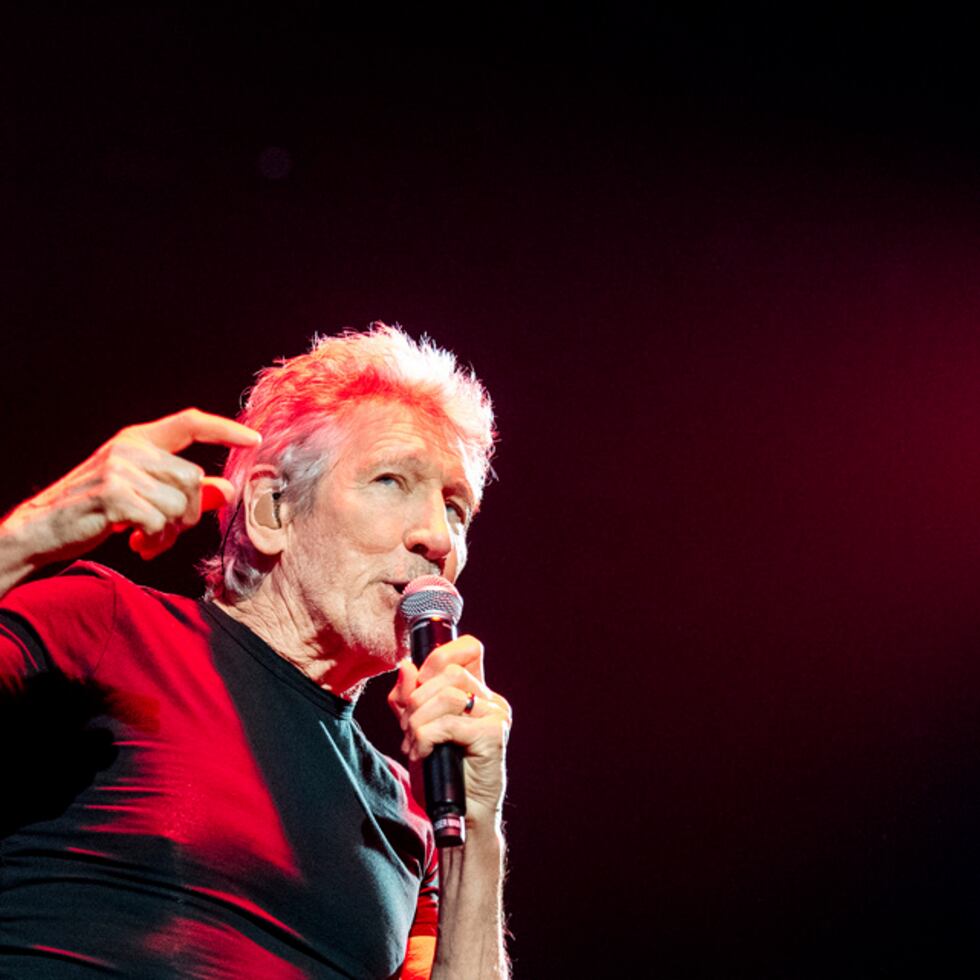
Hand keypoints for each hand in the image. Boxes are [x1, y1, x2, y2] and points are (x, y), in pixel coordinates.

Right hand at [3, 408, 260, 563]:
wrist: (41, 529)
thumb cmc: (96, 511)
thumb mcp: (143, 495)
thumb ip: (184, 490)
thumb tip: (228, 489)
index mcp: (138, 439)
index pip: (189, 423)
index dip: (224, 429)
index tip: (254, 438)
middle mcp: (130, 448)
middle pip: (195, 479)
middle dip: (189, 514)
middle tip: (165, 531)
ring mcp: (120, 469)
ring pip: (180, 504)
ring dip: (170, 532)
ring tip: (148, 539)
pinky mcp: (114, 495)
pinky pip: (160, 522)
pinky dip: (154, 540)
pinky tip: (136, 543)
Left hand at [388, 635, 511, 824]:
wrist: (457, 815)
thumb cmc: (439, 772)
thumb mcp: (415, 727)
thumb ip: (408, 698)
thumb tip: (406, 666)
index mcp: (477, 691)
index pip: (468, 648)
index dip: (438, 659)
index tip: (418, 688)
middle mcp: (491, 699)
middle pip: (449, 671)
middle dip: (417, 699)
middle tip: (408, 728)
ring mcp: (496, 715)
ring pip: (447, 695)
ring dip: (418, 721)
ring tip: (415, 744)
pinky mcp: (493, 735)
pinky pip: (449, 723)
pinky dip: (426, 737)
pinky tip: (425, 753)